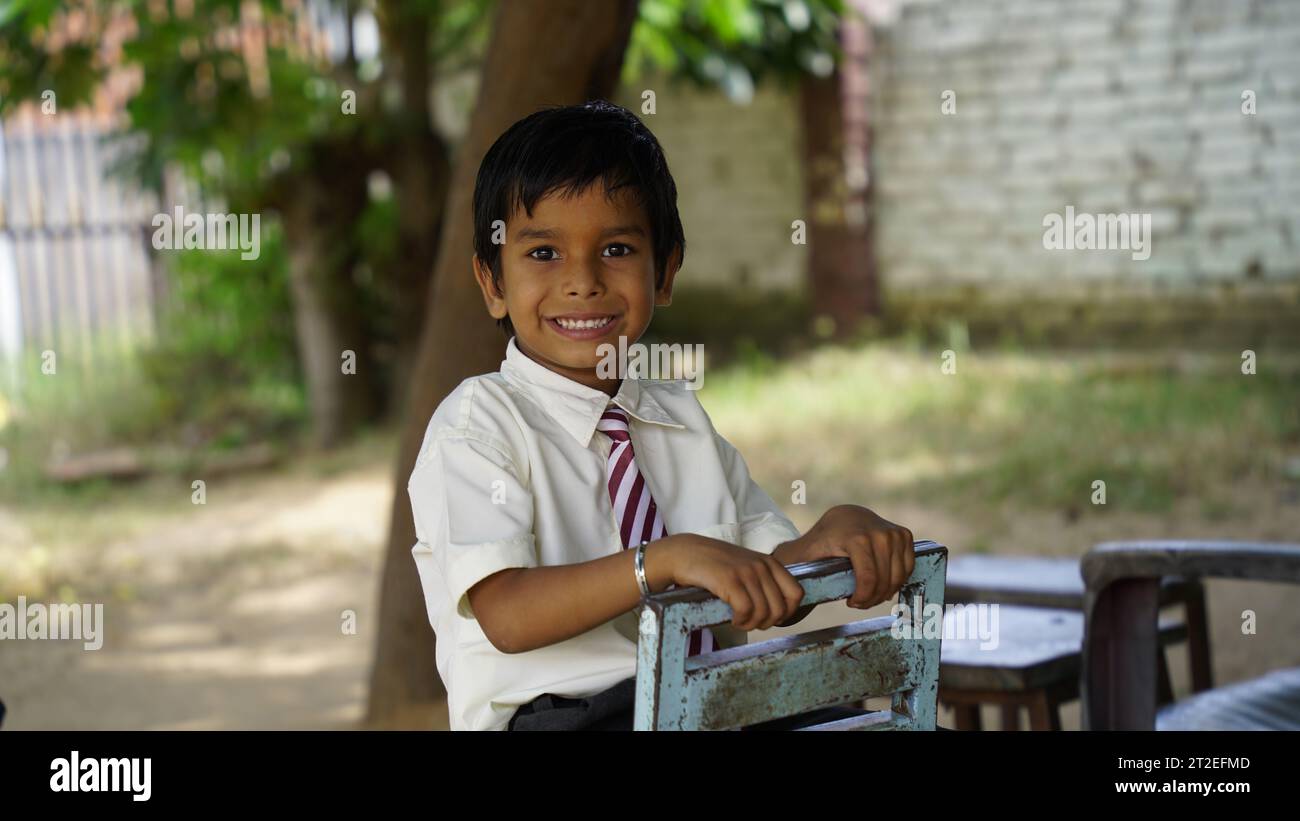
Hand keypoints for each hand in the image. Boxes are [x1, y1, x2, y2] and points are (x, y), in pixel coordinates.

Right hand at [660, 534, 805, 630]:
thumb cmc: (714, 565)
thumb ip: (763, 581)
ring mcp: (746, 572)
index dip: (787, 613)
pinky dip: (740, 621)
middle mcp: (761, 566)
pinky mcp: (730, 580)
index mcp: (769, 563)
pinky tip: (732, 618)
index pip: (796, 594)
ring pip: (764, 613)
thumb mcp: (745, 566)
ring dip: (751, 624)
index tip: (771, 618)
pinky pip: (746, 611)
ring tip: (739, 621)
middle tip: (751, 622)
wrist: (685, 553)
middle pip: (780, 609)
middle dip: (766, 623)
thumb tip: (779, 611)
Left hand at [780, 505, 914, 608]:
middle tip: (860, 602)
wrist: (843, 519)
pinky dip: (898, 579)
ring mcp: (893, 532)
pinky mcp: (903, 534)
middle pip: (884, 581)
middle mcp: (878, 532)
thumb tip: (784, 592)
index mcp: (855, 537)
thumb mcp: (807, 552)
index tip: (852, 602)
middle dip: (873, 598)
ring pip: (898, 576)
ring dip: (886, 591)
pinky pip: (908, 567)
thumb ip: (795, 568)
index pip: (869, 578)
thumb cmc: (822, 541)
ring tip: (870, 594)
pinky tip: (883, 582)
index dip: (863, 597)